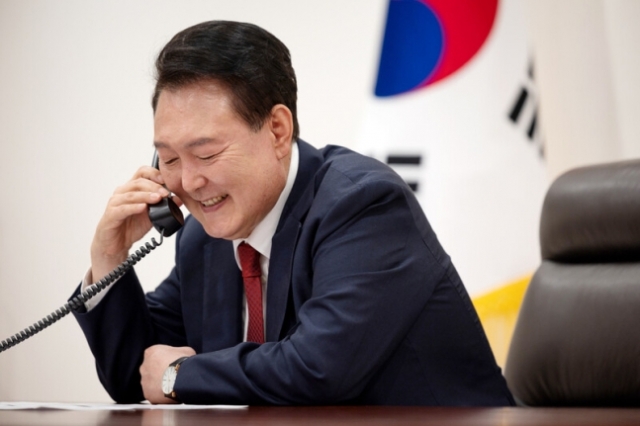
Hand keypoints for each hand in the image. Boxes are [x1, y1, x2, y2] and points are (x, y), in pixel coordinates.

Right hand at [90, 166, 179, 281]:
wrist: (116, 244)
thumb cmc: (131, 227)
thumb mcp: (152, 216)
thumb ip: (164, 207)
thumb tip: (179, 199)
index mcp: (132, 189)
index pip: (142, 173)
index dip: (154, 173)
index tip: (166, 180)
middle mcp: (122, 193)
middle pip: (138, 182)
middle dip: (154, 187)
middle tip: (166, 193)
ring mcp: (115, 203)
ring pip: (130, 194)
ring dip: (146, 195)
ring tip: (158, 199)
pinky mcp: (111, 215)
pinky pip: (122, 209)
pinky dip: (134, 207)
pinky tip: (143, 208)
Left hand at [140, 344, 195, 403]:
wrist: (182, 378)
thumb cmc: (183, 361)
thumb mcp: (185, 350)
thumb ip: (178, 353)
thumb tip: (181, 357)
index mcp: (151, 352)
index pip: (155, 354)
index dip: (165, 358)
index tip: (173, 362)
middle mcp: (144, 366)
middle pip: (151, 369)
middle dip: (160, 371)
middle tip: (172, 374)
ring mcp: (144, 381)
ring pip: (151, 383)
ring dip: (159, 383)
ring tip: (173, 385)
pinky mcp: (148, 394)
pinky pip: (154, 394)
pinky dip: (161, 394)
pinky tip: (171, 393)